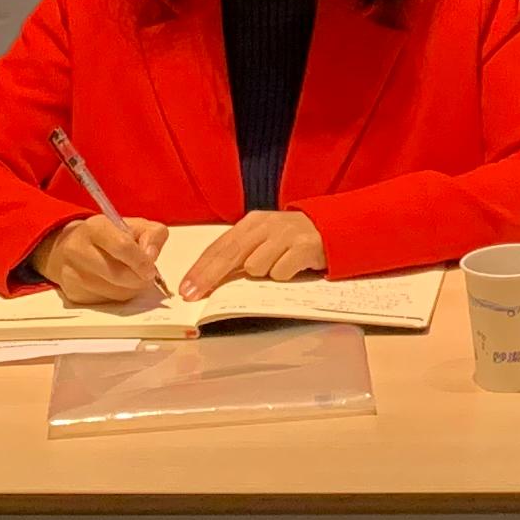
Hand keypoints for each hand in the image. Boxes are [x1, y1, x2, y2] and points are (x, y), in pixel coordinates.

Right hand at [35, 214, 169, 306]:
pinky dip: (117, 296)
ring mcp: (73, 274)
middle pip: (119, 274)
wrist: (66, 248)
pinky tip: (113, 284)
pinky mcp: (73, 294)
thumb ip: (152, 234)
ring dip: (130, 289)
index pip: (122, 246)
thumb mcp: (132, 225)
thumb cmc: (105, 237)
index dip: (141, 261)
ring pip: (115, 292)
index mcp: (95, 228)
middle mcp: (78, 250)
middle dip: (139, 279)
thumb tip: (152, 256)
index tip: (151, 269)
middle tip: (145, 275)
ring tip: (129, 277)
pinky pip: (106, 302)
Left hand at [178, 209, 328, 301]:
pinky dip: (284, 276)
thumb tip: (210, 280)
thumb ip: (240, 254)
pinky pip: (281, 273)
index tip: (185, 288)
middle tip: (193, 296)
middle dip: (208, 277)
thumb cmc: (291, 240)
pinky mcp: (304, 247)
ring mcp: (285, 234)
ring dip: (263, 274)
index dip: (200, 268)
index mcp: (252, 223)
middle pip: (230, 254)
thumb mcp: (264, 240)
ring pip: (256, 267)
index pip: (219, 246)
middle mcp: (266, 225)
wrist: (333, 228)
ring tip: (278, 267)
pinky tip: (293, 268)